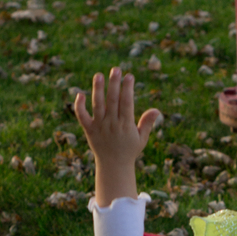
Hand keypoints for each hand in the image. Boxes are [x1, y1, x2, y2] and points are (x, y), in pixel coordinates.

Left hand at [74, 68, 162, 206]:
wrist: (113, 166)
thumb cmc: (129, 150)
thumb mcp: (142, 138)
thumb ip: (147, 123)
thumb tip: (156, 110)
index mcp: (126, 125)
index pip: (127, 103)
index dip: (128, 89)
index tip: (129, 76)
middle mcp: (112, 124)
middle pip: (112, 100)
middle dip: (114, 84)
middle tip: (116, 69)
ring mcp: (99, 127)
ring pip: (97, 105)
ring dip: (98, 90)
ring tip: (98, 75)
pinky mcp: (89, 130)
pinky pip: (82, 117)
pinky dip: (80, 106)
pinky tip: (80, 94)